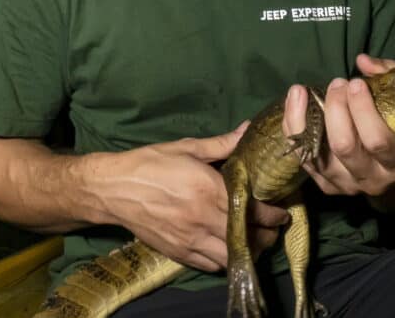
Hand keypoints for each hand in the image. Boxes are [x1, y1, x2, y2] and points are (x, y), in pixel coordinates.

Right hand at [101, 123, 290, 271]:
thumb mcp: (186, 148)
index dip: (273, 215)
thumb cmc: (149, 163)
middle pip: (247, 238)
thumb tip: (248, 129)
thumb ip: (222, 144)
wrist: (112, 189)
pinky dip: (225, 259)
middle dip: (266, 236)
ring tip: (253, 241)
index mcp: (208, 190)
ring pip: (231, 257)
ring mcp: (189, 240)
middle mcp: (202, 219)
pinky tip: (227, 248)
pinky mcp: (178, 253)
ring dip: (247, 251)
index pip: (252, 210)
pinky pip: (210, 265)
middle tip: (272, 228)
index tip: (281, 212)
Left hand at [282, 54, 394, 197]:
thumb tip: (362, 61)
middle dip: (335, 109)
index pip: (377, 140)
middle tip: (337, 84)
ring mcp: (347, 185)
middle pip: (344, 146)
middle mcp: (373, 179)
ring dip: (304, 119)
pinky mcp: (326, 185)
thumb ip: (388, 78)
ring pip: (317, 156)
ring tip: (301, 90)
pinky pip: (303, 158)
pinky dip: (293, 129)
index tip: (355, 82)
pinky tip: (293, 104)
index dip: (362, 109)